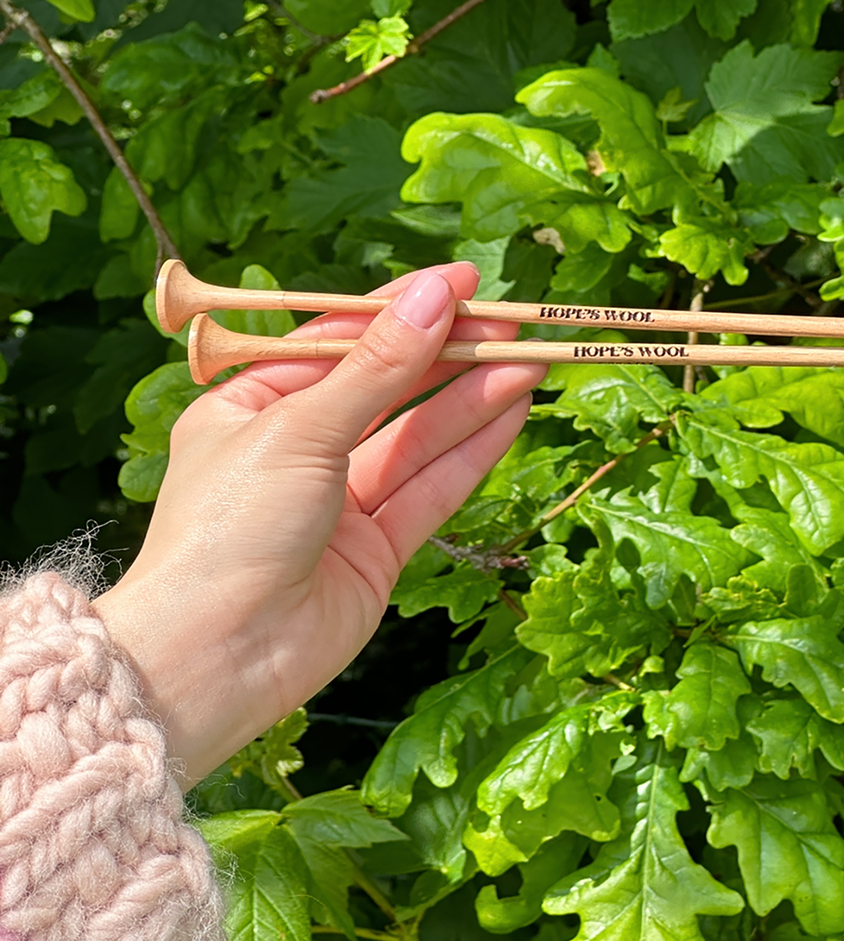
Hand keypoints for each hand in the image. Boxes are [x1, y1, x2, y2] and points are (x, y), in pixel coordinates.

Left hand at [94, 263, 545, 787]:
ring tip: (532, 359)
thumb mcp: (300, 428)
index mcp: (251, 406)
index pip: (338, 340)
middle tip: (514, 321)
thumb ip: (376, 367)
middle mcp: (296, 450)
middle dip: (449, 354)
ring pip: (418, 438)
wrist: (215, 659)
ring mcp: (340, 503)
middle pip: (387, 388)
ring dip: (474, 397)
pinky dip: (473, 450)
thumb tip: (431, 297)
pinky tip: (514, 409)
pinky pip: (431, 488)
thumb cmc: (228, 529)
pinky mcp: (377, 551)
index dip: (401, 308)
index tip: (462, 281)